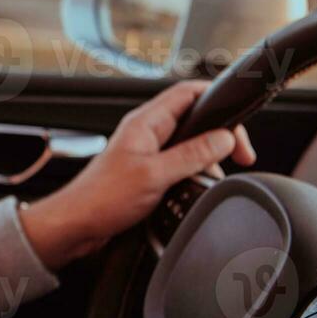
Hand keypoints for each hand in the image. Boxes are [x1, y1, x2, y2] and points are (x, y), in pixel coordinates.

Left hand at [19, 80, 255, 269]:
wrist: (76, 224)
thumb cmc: (101, 198)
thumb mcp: (155, 175)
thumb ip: (192, 155)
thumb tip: (224, 138)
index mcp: (145, 122)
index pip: (188, 92)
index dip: (218, 98)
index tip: (240, 120)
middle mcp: (146, 133)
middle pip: (194, 119)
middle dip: (220, 134)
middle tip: (239, 154)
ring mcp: (146, 153)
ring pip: (189, 144)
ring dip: (207, 158)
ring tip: (216, 176)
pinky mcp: (146, 173)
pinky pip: (179, 165)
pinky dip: (194, 174)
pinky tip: (197, 189)